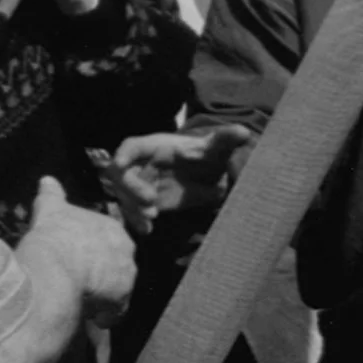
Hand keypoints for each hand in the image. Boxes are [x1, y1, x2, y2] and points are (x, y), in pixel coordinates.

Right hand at [21, 175, 135, 322]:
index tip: (73, 259)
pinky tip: (86, 315)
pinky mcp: (122, 300)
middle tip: (75, 280)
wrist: (56, 267)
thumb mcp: (50, 210)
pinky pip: (114, 311)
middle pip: (114, 266)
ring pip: (115, 290)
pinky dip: (102, 315)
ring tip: (78, 299)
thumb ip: (52, 195)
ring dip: (100, 296)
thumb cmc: (53, 235)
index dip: (89, 252)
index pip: (106, 242)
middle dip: (98, 274)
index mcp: (113, 228)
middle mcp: (127, 251)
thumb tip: (47, 179)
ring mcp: (127, 276)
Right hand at [110, 126, 253, 223]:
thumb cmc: (204, 158)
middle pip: (122, 174)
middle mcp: (140, 165)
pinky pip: (132, 211)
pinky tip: (147, 230)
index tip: (120, 164)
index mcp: (153, 147)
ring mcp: (138, 184)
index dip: (123, 154)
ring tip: (152, 217)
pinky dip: (137, 220)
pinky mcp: (142, 202)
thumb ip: (224, 140)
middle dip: (131, 188)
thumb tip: (242, 132)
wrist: (204, 176)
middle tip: (151, 202)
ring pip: (124, 194)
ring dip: (133, 206)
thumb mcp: (214, 149)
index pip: (131, 147)